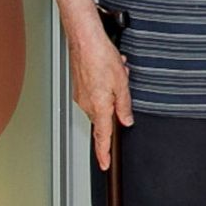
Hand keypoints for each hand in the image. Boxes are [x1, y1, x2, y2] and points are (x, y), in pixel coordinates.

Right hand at [69, 30, 131, 169]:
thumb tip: (126, 120)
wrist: (84, 40)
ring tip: (118, 71)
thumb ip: (124, 105)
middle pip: (105, 115)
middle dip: (117, 102)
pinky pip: (96, 91)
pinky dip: (106, 82)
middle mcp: (87, 104)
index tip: (105, 165)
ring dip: (113, 89)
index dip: (104, 153)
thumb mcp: (122, 83)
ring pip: (102, 101)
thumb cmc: (100, 58)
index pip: (102, 136)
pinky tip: (111, 68)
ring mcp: (81, 96)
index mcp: (99, 107)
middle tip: (123, 82)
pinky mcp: (80, 87)